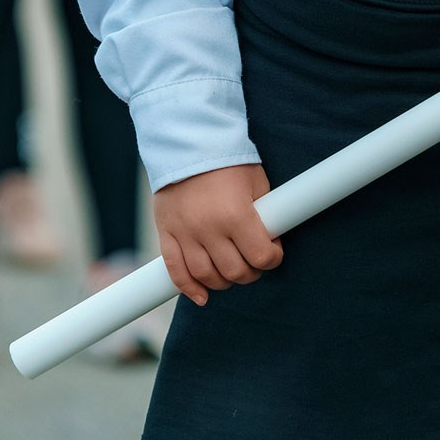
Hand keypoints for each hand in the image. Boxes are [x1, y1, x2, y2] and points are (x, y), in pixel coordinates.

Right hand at [153, 162, 282, 305]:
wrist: (190, 142)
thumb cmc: (229, 162)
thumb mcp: (256, 182)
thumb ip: (263, 213)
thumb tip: (271, 239)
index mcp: (236, 215)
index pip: (261, 256)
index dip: (272, 258)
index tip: (273, 252)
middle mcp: (209, 229)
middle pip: (235, 272)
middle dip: (250, 272)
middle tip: (254, 262)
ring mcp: (185, 233)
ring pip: (206, 276)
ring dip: (223, 282)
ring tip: (232, 272)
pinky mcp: (167, 233)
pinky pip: (175, 271)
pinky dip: (188, 288)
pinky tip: (202, 296)